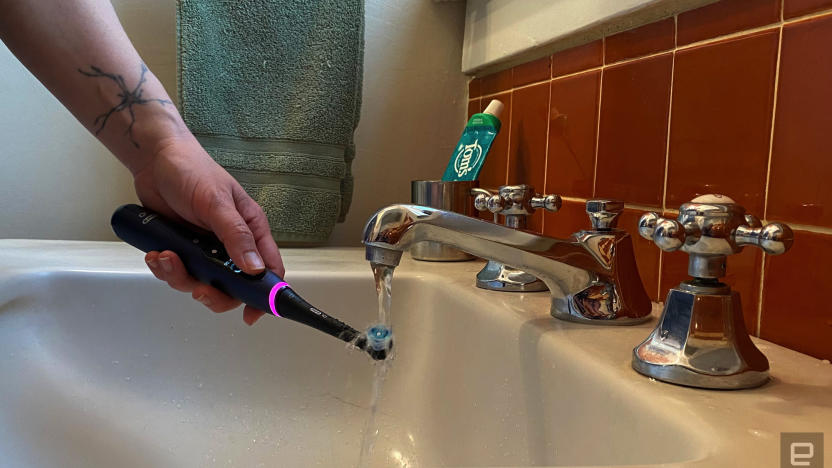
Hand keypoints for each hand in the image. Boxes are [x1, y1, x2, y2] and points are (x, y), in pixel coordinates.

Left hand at [132, 135, 284, 324]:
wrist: (153, 160)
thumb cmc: (193, 171)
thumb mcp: (217, 203)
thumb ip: (236, 236)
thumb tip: (254, 270)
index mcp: (250, 230)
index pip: (268, 269)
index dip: (265, 295)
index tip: (253, 314)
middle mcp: (231, 244)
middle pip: (233, 287)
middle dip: (214, 293)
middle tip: (199, 290)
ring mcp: (205, 250)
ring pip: (201, 283)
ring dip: (181, 278)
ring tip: (165, 257)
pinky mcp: (182, 251)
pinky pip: (177, 274)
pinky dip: (165, 269)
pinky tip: (156, 253)